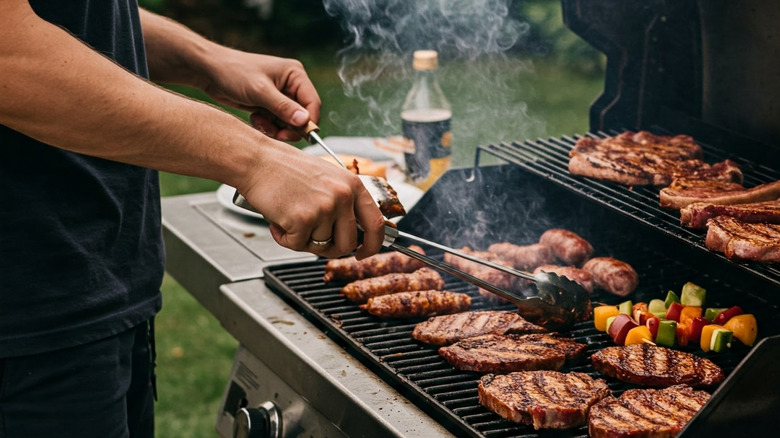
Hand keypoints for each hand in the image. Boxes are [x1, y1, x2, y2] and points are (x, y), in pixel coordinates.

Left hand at [200, 48, 320, 141]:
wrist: (209, 72)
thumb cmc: (234, 72)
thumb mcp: (260, 91)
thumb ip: (283, 107)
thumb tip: (304, 121)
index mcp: (295, 75)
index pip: (313, 103)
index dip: (308, 122)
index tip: (298, 135)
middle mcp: (291, 84)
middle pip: (302, 115)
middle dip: (289, 127)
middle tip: (277, 135)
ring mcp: (280, 95)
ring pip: (289, 122)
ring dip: (276, 128)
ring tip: (259, 122)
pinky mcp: (269, 104)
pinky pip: (276, 122)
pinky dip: (268, 126)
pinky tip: (255, 119)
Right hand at [239, 143, 385, 259]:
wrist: (258, 160)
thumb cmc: (286, 169)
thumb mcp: (328, 178)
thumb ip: (344, 202)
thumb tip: (353, 233)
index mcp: (352, 185)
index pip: (376, 223)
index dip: (373, 244)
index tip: (363, 252)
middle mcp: (342, 196)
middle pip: (348, 243)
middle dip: (331, 248)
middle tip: (313, 238)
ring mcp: (324, 208)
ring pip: (321, 245)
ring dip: (302, 239)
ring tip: (290, 217)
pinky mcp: (303, 219)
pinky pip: (297, 245)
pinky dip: (284, 238)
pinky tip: (278, 220)